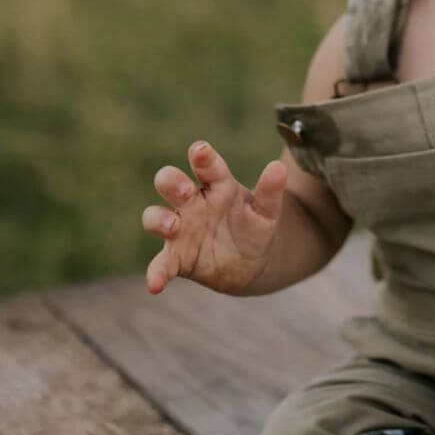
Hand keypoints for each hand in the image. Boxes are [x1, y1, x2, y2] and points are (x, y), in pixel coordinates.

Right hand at [142, 141, 286, 294]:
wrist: (248, 262)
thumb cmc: (252, 226)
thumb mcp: (266, 211)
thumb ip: (270, 191)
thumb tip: (279, 167)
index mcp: (216, 185)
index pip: (207, 166)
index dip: (202, 157)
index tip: (200, 150)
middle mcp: (192, 203)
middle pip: (171, 183)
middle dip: (171, 182)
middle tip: (184, 189)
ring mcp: (180, 229)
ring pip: (157, 217)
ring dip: (158, 219)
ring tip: (172, 225)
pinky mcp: (176, 257)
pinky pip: (161, 264)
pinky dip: (156, 273)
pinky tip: (155, 285)